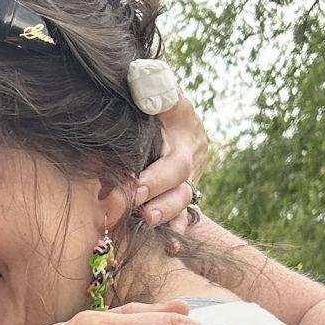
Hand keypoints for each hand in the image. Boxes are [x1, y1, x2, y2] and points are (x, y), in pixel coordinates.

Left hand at [131, 91, 210, 246]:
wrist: (166, 107)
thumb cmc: (157, 96)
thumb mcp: (161, 88)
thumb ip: (154, 85)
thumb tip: (140, 75)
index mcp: (185, 141)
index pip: (175, 165)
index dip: (157, 180)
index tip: (134, 189)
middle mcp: (190, 164)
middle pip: (182, 190)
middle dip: (162, 204)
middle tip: (142, 214)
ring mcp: (186, 182)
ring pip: (183, 206)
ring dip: (167, 219)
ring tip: (149, 226)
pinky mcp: (177, 195)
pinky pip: (183, 218)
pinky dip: (178, 232)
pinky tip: (172, 248)